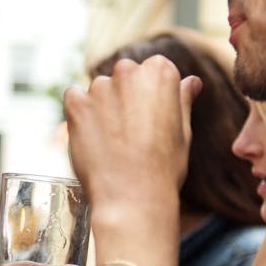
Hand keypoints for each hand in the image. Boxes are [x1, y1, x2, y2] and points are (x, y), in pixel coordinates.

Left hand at [63, 56, 199, 225]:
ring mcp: (99, 87)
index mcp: (160, 73)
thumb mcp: (183, 131)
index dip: (152, 95)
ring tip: (112, 139)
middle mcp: (128, 72)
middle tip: (132, 131)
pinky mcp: (76, 104)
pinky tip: (91, 133)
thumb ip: (181, 100)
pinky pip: (73, 96)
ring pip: (99, 88)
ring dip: (103, 104)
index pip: (153, 69)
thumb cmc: (163, 167)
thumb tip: (191, 81)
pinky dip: (80, 110)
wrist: (132, 196)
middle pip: (125, 75)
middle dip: (127, 96)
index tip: (151, 117)